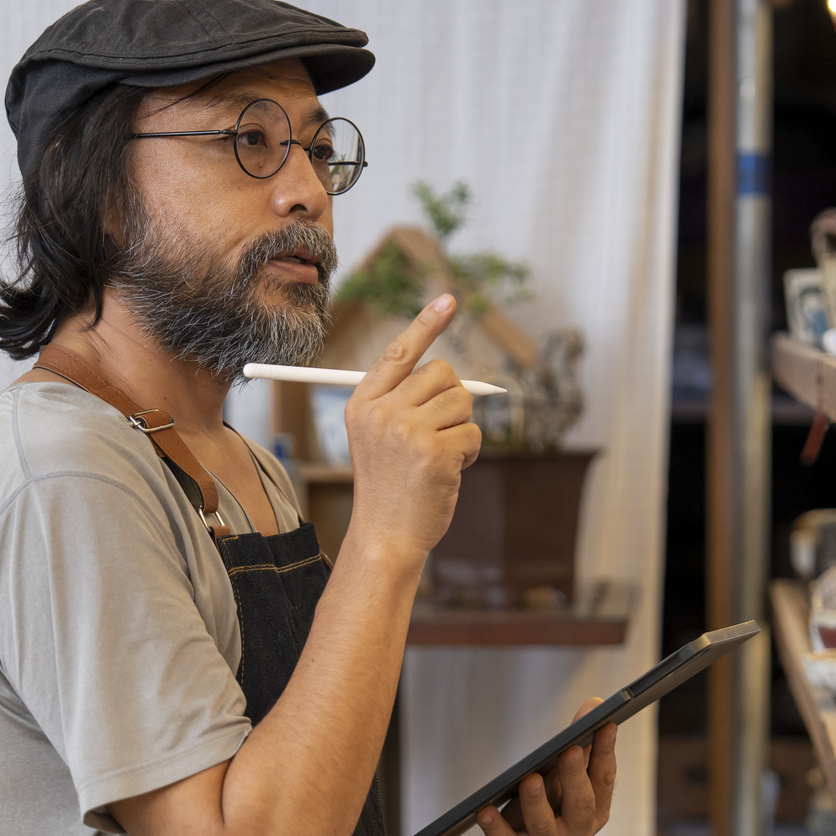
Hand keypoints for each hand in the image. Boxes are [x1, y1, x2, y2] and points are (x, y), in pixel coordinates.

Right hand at [344, 294, 482, 560]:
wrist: (385, 536)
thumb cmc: (389, 488)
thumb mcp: (379, 439)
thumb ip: (404, 404)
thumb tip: (449, 375)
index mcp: (362, 403)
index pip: (399, 351)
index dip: (426, 324)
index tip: (449, 299)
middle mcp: (381, 412)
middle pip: (441, 373)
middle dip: (453, 400)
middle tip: (440, 433)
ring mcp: (407, 431)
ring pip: (462, 402)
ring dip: (462, 428)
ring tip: (441, 457)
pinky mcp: (435, 452)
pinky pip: (473, 433)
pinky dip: (469, 452)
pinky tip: (448, 473)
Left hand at [466, 698, 617, 835]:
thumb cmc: (534, 820)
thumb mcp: (554, 787)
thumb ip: (574, 751)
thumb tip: (595, 706)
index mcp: (591, 814)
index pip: (603, 781)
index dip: (606, 753)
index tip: (607, 723)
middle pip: (581, 806)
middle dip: (575, 777)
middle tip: (571, 750)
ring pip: (544, 827)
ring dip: (536, 802)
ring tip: (529, 779)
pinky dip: (496, 828)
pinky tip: (485, 811)